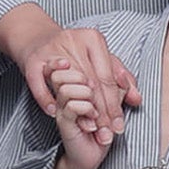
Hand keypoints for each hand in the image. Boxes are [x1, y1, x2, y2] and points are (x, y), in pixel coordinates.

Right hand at [0, 5, 140, 140]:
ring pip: (69, 87)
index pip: (107, 78)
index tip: (118, 124)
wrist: (38, 37)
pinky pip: (40, 85)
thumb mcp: (101, 60)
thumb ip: (121, 78)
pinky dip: (46, 100)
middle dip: (100, 112)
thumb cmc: (75, 51)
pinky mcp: (33, 61)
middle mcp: (73, 41)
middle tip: (107, 132)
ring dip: (78, 109)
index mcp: (93, 39)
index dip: (113, 104)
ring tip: (89, 126)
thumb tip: (136, 98)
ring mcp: (51, 50)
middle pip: (91, 85)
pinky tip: (54, 112)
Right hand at [48, 61, 115, 168]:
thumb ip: (121, 87)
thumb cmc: (102, 128)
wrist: (90, 155)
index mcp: (76, 83)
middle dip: (93, 83)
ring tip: (95, 110)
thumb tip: (126, 78)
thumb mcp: (115, 102)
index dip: (95, 70)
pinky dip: (87, 110)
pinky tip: (92, 121)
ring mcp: (61, 105)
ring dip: (87, 96)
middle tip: (99, 98)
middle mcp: (65, 91)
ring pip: (68, 87)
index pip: (83, 64)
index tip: (105, 81)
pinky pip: (71, 105)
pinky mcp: (62, 119)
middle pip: (72, 71)